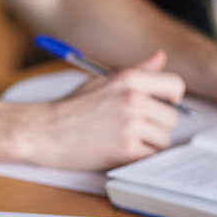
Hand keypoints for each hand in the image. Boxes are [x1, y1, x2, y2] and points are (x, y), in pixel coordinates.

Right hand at [21, 51, 184, 169]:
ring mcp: (130, 125)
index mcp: (130, 79)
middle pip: (171, 118)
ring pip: (163, 140)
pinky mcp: (125, 150)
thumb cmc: (67, 109)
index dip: (172, 99)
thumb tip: (160, 58)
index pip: (175, 85)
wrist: (41, 132)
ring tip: (124, 142)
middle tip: (134, 131)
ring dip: (149, 145)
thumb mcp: (101, 81)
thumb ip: (135, 71)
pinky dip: (139, 158)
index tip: (162, 107)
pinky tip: (120, 153)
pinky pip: (150, 156)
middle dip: (157, 127)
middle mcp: (133, 100)